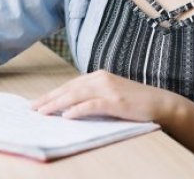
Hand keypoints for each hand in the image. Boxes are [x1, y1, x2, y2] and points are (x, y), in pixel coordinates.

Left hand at [31, 70, 181, 122]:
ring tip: (42, 112)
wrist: (161, 103)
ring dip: (57, 104)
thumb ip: (92, 97)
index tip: (36, 103)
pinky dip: (78, 110)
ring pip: (76, 95)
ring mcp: (108, 89)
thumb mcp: (110, 95)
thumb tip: (69, 108)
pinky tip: (67, 116)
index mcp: (98, 76)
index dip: (51, 94)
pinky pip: (92, 105)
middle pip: (68, 88)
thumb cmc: (134, 102)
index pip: (69, 85)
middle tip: (32, 108)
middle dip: (48, 99)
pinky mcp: (116, 101)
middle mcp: (100, 78)